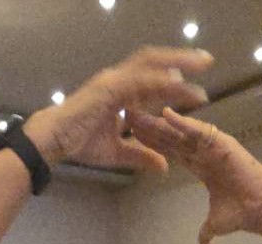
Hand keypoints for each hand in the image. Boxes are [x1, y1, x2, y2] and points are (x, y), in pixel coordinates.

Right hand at [25, 47, 212, 172]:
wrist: (54, 142)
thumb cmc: (80, 143)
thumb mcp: (119, 152)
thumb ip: (142, 155)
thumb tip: (164, 166)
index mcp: (122, 91)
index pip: (153, 77)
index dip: (175, 76)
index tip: (197, 82)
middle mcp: (119, 80)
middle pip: (156, 62)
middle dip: (182, 60)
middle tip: (207, 61)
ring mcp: (114, 80)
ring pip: (151, 65)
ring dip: (177, 63)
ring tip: (201, 65)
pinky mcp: (109, 88)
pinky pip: (139, 80)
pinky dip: (159, 79)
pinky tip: (176, 80)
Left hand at [128, 107, 261, 243]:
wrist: (261, 210)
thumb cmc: (242, 214)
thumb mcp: (215, 224)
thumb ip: (206, 231)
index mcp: (203, 166)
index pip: (173, 151)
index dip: (154, 144)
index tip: (134, 136)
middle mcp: (207, 152)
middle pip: (172, 137)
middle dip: (151, 128)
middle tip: (129, 117)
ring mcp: (214, 146)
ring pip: (182, 132)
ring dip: (161, 123)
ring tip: (141, 113)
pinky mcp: (223, 143)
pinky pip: (200, 131)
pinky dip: (184, 123)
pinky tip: (166, 114)